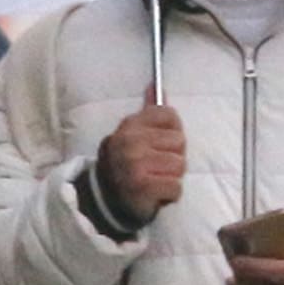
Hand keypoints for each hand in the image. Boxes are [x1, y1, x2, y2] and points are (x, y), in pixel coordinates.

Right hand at [99, 103, 187, 217]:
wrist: (102, 199)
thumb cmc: (125, 164)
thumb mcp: (132, 134)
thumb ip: (148, 112)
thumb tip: (155, 86)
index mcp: (130, 125)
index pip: (169, 115)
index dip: (171, 132)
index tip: (161, 144)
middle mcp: (131, 141)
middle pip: (180, 141)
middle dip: (173, 157)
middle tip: (156, 166)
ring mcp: (135, 164)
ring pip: (180, 165)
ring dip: (172, 177)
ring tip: (156, 179)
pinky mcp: (142, 187)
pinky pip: (176, 187)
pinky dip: (170, 194)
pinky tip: (156, 193)